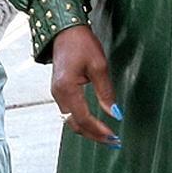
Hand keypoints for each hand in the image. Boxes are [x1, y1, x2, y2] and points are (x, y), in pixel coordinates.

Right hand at [50, 24, 120, 147]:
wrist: (64, 30)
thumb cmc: (82, 44)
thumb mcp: (99, 66)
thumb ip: (106, 92)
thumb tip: (115, 114)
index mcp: (66, 88)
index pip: (83, 118)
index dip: (99, 130)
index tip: (114, 137)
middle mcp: (58, 94)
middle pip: (75, 125)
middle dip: (94, 135)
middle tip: (113, 142)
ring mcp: (56, 93)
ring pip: (71, 121)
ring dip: (88, 130)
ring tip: (106, 136)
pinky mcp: (59, 91)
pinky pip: (69, 112)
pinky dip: (82, 121)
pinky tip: (94, 123)